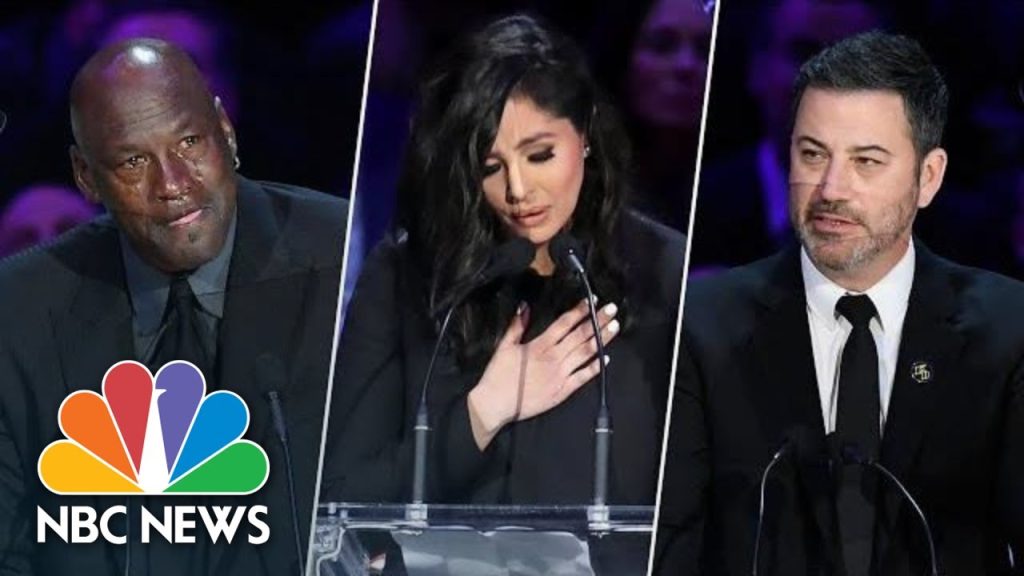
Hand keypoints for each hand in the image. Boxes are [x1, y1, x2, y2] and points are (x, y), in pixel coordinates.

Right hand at [467, 298, 620, 449]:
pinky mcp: (563, 391)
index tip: (592, 300)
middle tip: (612, 309)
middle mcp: (554, 357)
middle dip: (597, 321)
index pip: (565, 323)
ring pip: (586, 353)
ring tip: (614, 327)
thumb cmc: (498, 375)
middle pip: (580, 335)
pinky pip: (583, 377)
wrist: (495, 404)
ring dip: (601, 339)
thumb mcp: (504, 346)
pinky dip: (595, 368)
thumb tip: (524, 306)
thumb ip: (516, 326)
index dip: (579, 311)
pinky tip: (606, 359)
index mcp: (540, 345)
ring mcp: (561, 374)